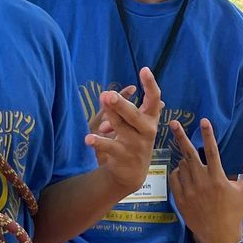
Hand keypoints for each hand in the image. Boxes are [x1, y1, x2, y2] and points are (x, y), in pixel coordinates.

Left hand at [86, 67, 162, 201]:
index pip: (154, 99)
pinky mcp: (124, 156)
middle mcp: (147, 131)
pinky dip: (99, 142)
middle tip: (109, 94)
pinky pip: (109, 147)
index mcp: (150, 119)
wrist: (132, 173)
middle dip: (122, 104)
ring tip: (102, 103)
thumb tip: (108, 96)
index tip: (144, 69)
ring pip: (121, 127)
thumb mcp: (133, 124)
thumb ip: (121, 109)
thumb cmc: (132, 140)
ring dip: (111, 117)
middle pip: (134, 115)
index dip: (150, 85)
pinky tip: (88, 138)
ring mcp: (136, 144)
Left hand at [168, 117, 242, 242]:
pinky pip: (175, 178)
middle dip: (182, 137)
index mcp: (219, 179)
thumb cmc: (235, 211)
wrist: (219, 234)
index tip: (204, 121)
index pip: (212, 151)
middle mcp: (202, 183)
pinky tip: (184, 172)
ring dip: (185, 159)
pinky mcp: (180, 199)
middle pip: (189, 154)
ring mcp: (189, 191)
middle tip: (175, 123)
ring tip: (192, 163)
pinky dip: (178, 172)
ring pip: (182, 165)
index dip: (208, 134)